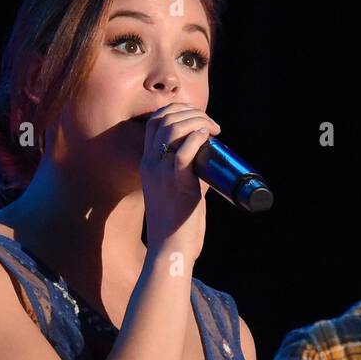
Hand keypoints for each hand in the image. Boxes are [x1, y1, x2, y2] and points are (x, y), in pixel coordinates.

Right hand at [140, 102, 220, 263]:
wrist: (171, 249)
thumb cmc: (178, 225)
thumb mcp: (180, 191)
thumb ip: (191, 173)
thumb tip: (210, 159)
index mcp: (148, 164)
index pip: (154, 122)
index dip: (177, 111)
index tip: (199, 119)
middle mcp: (150, 164)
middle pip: (163, 119)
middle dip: (190, 112)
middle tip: (211, 123)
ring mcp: (160, 173)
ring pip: (172, 129)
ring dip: (196, 121)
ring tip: (212, 129)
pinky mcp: (175, 184)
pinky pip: (183, 152)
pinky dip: (196, 138)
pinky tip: (207, 136)